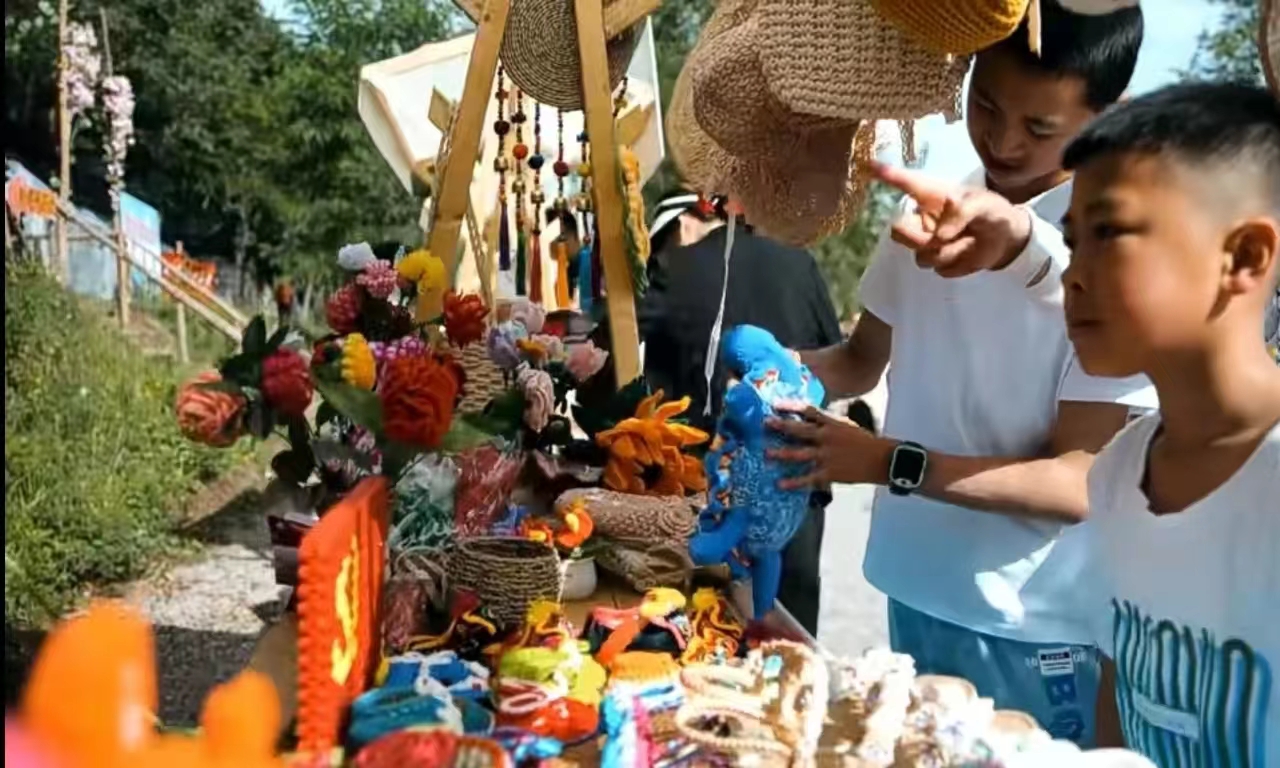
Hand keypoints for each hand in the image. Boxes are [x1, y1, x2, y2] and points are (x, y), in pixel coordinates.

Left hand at [765, 402, 893, 489]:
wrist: (881, 460)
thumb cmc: (865, 442)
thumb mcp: (847, 426)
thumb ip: (829, 422)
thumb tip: (813, 418)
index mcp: (832, 424)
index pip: (809, 411)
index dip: (791, 406)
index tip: (776, 404)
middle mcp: (826, 437)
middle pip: (800, 430)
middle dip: (781, 426)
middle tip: (765, 423)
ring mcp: (826, 455)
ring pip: (799, 454)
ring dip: (781, 453)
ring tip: (767, 454)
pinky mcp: (829, 472)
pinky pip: (808, 477)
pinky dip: (794, 482)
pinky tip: (780, 484)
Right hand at [872, 162, 1032, 277]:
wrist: (1008, 239)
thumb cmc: (992, 211)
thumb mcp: (982, 204)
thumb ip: (961, 213)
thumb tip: (939, 237)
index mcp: (931, 196)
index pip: (904, 183)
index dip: (885, 174)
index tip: (866, 164)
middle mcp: (923, 219)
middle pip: (898, 232)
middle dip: (917, 239)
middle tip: (941, 238)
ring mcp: (928, 242)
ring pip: (921, 256)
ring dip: (949, 252)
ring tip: (969, 241)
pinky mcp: (939, 262)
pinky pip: (939, 269)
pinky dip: (959, 264)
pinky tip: (970, 252)